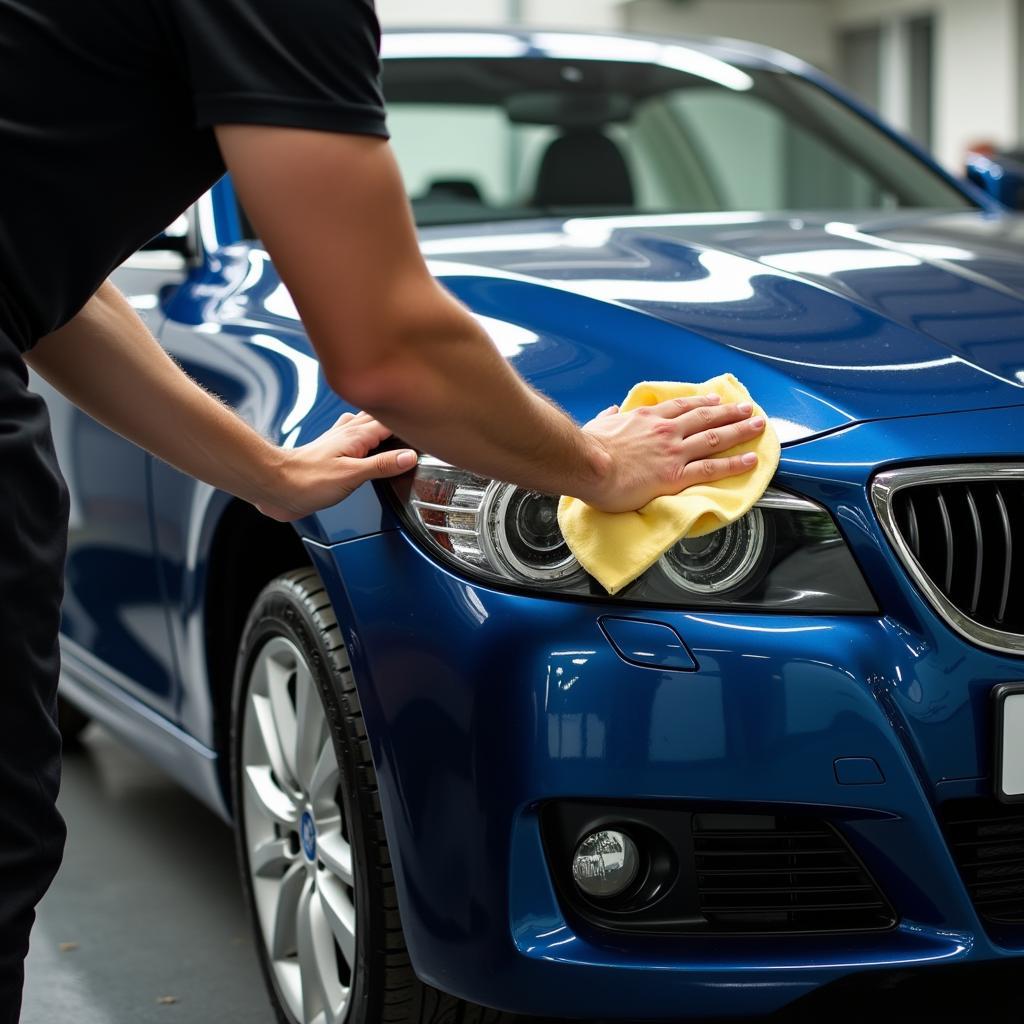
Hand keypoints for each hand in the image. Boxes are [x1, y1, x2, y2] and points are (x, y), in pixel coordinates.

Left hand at [255, 411, 416, 521]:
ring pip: (366, 422)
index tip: (430, 419)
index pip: (392, 421)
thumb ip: (382, 465)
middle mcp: (347, 433)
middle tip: (421, 413)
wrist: (275, 485)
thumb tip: (409, 457)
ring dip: (382, 419)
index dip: (412, 420)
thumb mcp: (351, 476)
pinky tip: (367, 436)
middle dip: (399, 414)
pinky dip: (366, 432)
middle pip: (380, 416)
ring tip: (399, 417)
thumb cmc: (306, 481)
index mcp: (356, 436)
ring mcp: (338, 440)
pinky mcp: (330, 452)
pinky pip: (354, 434)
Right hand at [579, 394, 764, 513]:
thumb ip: (608, 418)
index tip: (715, 400)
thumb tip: (610, 412)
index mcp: (646, 419)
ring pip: (715, 438)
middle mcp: (666, 431)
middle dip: (730, 412)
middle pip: (706, 417)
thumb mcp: (597, 425)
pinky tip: (750, 460)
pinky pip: (712, 468)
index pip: (681, 407)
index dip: (702, 403)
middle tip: (748, 410)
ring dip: (740, 431)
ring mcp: (674, 452)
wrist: (588, 465)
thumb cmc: (588, 449)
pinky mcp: (676, 475)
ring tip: (757, 427)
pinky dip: (734, 463)